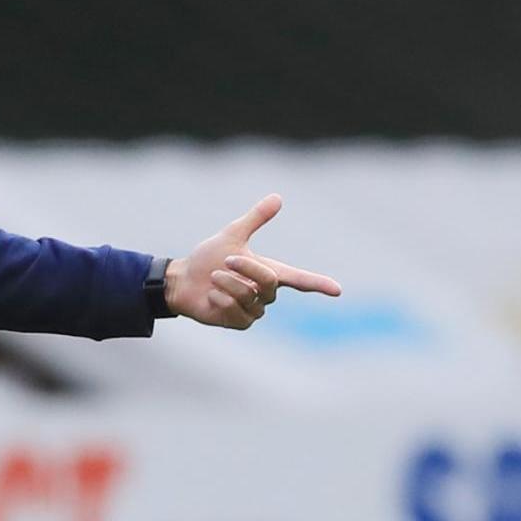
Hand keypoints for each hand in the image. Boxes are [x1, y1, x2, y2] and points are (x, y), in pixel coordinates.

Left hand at [164, 193, 342, 328]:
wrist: (183, 280)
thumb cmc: (208, 258)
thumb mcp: (232, 235)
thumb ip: (255, 219)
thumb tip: (278, 197)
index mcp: (269, 272)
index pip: (300, 280)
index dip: (319, 284)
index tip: (337, 290)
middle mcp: (265, 293)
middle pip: (268, 282)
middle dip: (245, 268)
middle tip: (224, 262)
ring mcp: (254, 311)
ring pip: (249, 296)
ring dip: (226, 283)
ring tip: (214, 279)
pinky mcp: (239, 323)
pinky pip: (235, 311)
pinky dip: (219, 299)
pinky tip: (212, 297)